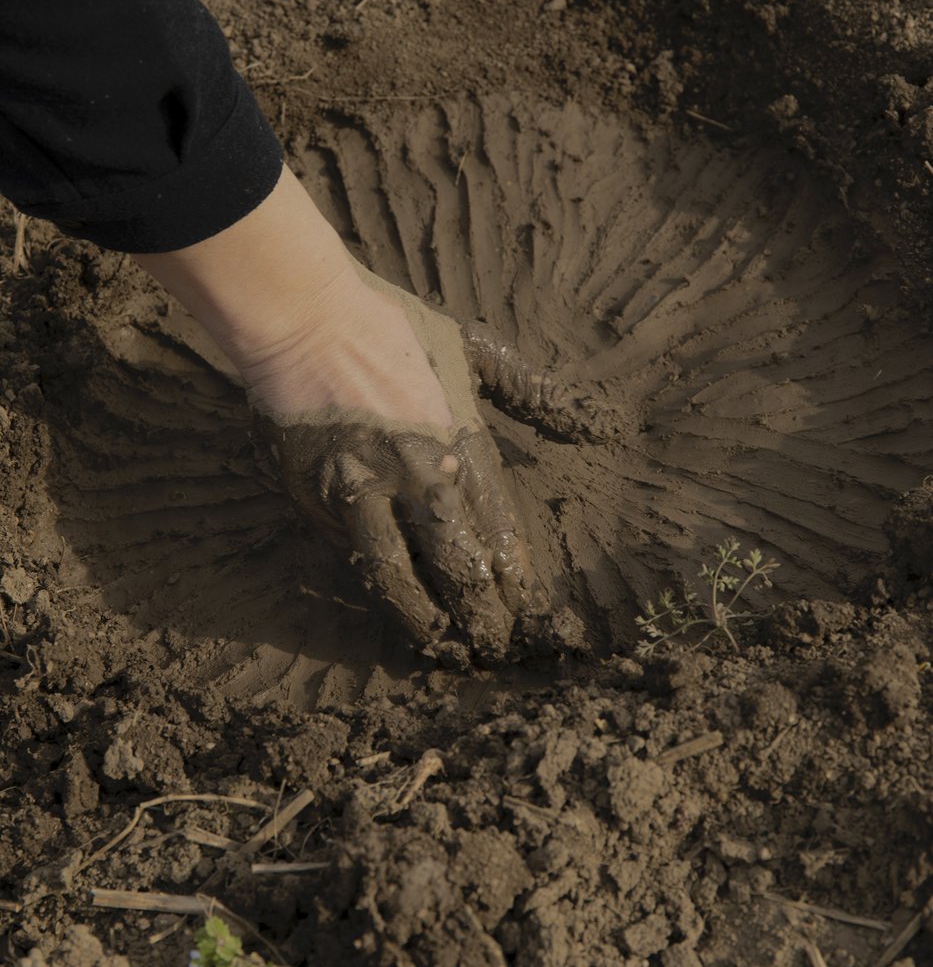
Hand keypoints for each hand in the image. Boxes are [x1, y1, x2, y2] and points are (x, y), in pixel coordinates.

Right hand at [133, 165, 601, 661]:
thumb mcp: (473, 349)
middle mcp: (415, 475)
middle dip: (481, 616)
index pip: (498, 532)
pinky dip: (373, 585)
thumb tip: (604, 424)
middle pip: (456, 567)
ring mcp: (359, 492)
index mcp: (460, 441)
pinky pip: (350, 553)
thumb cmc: (391, 327)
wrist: (301, 316)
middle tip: (496, 651)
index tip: (534, 617)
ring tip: (444, 650)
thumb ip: (535, 394)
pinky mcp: (314, 499)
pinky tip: (389, 604)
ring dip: (425, 621)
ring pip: (397, 578)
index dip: (516, 583)